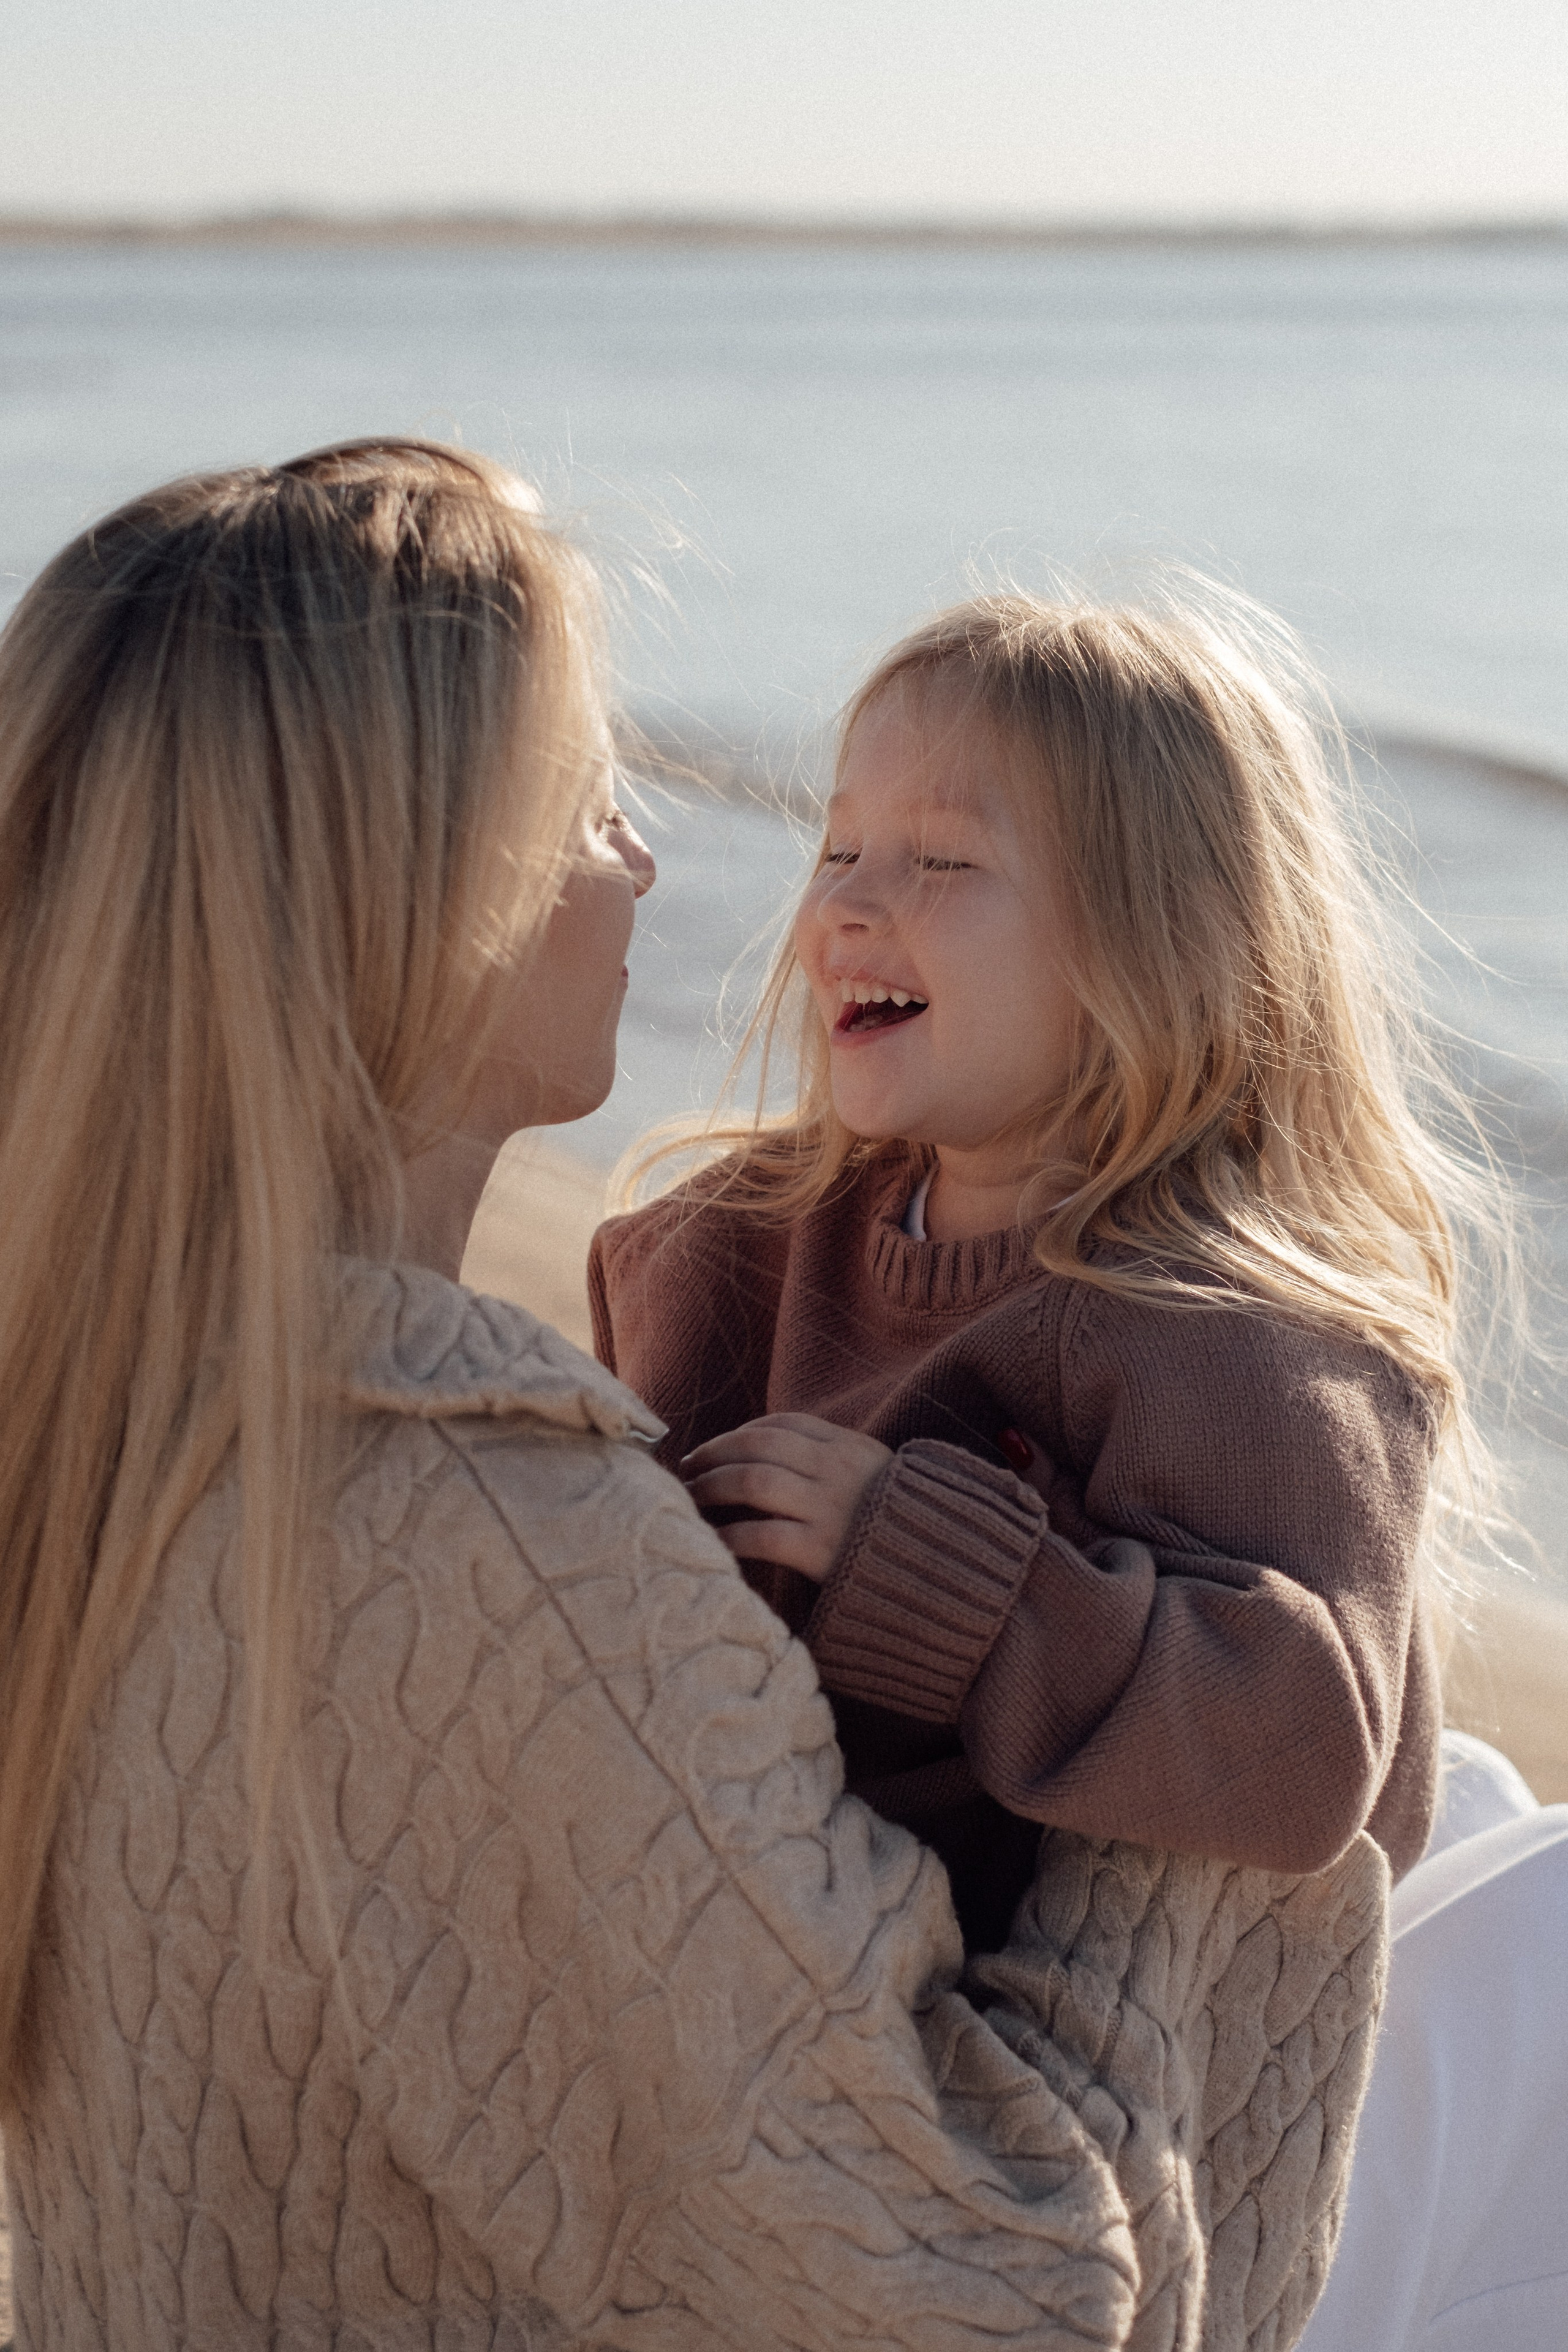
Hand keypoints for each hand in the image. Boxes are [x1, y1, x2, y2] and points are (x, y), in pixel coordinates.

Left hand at [681, 1413, 892, 1583]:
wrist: (944, 1567)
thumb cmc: (902, 1525)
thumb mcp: (878, 1475)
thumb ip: (836, 1461)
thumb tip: (776, 1456)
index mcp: (849, 1447)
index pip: (784, 1423)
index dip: (741, 1432)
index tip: (717, 1446)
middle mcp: (836, 1471)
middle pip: (758, 1445)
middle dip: (714, 1453)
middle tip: (687, 1468)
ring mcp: (829, 1509)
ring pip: (753, 1482)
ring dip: (712, 1486)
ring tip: (691, 1498)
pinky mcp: (821, 1551)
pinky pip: (761, 1535)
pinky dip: (729, 1535)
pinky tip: (713, 1541)